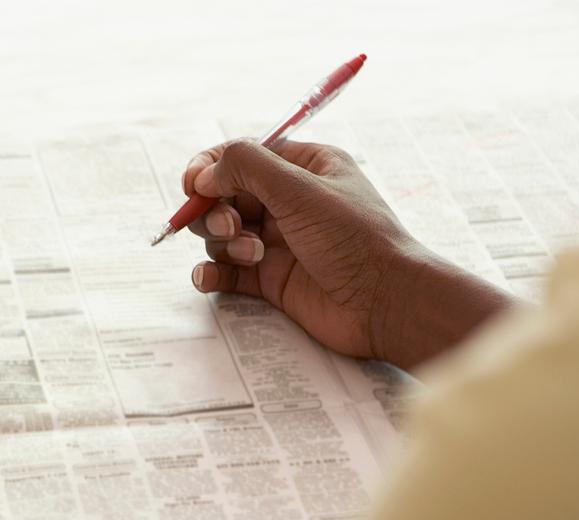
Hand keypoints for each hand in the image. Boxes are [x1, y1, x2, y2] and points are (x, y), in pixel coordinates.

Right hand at [184, 139, 514, 368]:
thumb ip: (246, 168)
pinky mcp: (270, 280)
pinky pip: (226, 272)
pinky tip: (210, 278)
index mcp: (302, 168)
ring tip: (252, 256)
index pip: (241, 156)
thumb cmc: (355, 239)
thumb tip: (203, 173)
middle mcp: (287, 202)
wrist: (385, 303)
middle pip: (224, 196)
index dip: (210, 168)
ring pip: (221, 235)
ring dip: (223, 243)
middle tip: (231, 227)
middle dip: (215, 211)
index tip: (194, 186)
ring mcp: (277, 242)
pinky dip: (212, 274)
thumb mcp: (300, 189)